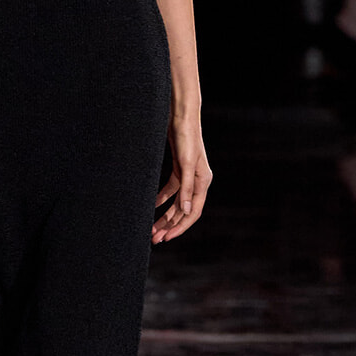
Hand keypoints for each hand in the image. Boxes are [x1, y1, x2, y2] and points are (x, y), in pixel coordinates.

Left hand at [152, 111, 211, 242]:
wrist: (182, 116)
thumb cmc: (187, 138)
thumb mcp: (185, 164)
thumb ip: (186, 189)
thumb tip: (185, 212)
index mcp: (202, 182)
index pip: (192, 212)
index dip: (179, 227)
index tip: (166, 237)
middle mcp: (197, 182)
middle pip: (183, 211)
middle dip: (170, 226)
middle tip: (155, 239)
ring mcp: (188, 176)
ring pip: (176, 203)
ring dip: (165, 216)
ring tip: (152, 228)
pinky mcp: (179, 170)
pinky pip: (171, 190)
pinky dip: (162, 199)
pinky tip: (152, 206)